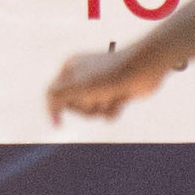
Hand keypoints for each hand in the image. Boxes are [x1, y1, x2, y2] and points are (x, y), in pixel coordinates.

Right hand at [45, 41, 170, 123]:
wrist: (142, 70)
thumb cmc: (108, 75)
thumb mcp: (77, 86)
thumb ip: (57, 97)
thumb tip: (52, 115)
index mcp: (70, 68)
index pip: (54, 92)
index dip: (54, 109)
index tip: (58, 125)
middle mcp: (82, 77)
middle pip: (74, 105)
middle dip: (86, 107)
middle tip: (96, 97)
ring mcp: (99, 86)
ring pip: (92, 111)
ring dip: (102, 108)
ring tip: (112, 96)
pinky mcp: (114, 94)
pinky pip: (107, 114)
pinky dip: (113, 111)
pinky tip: (122, 100)